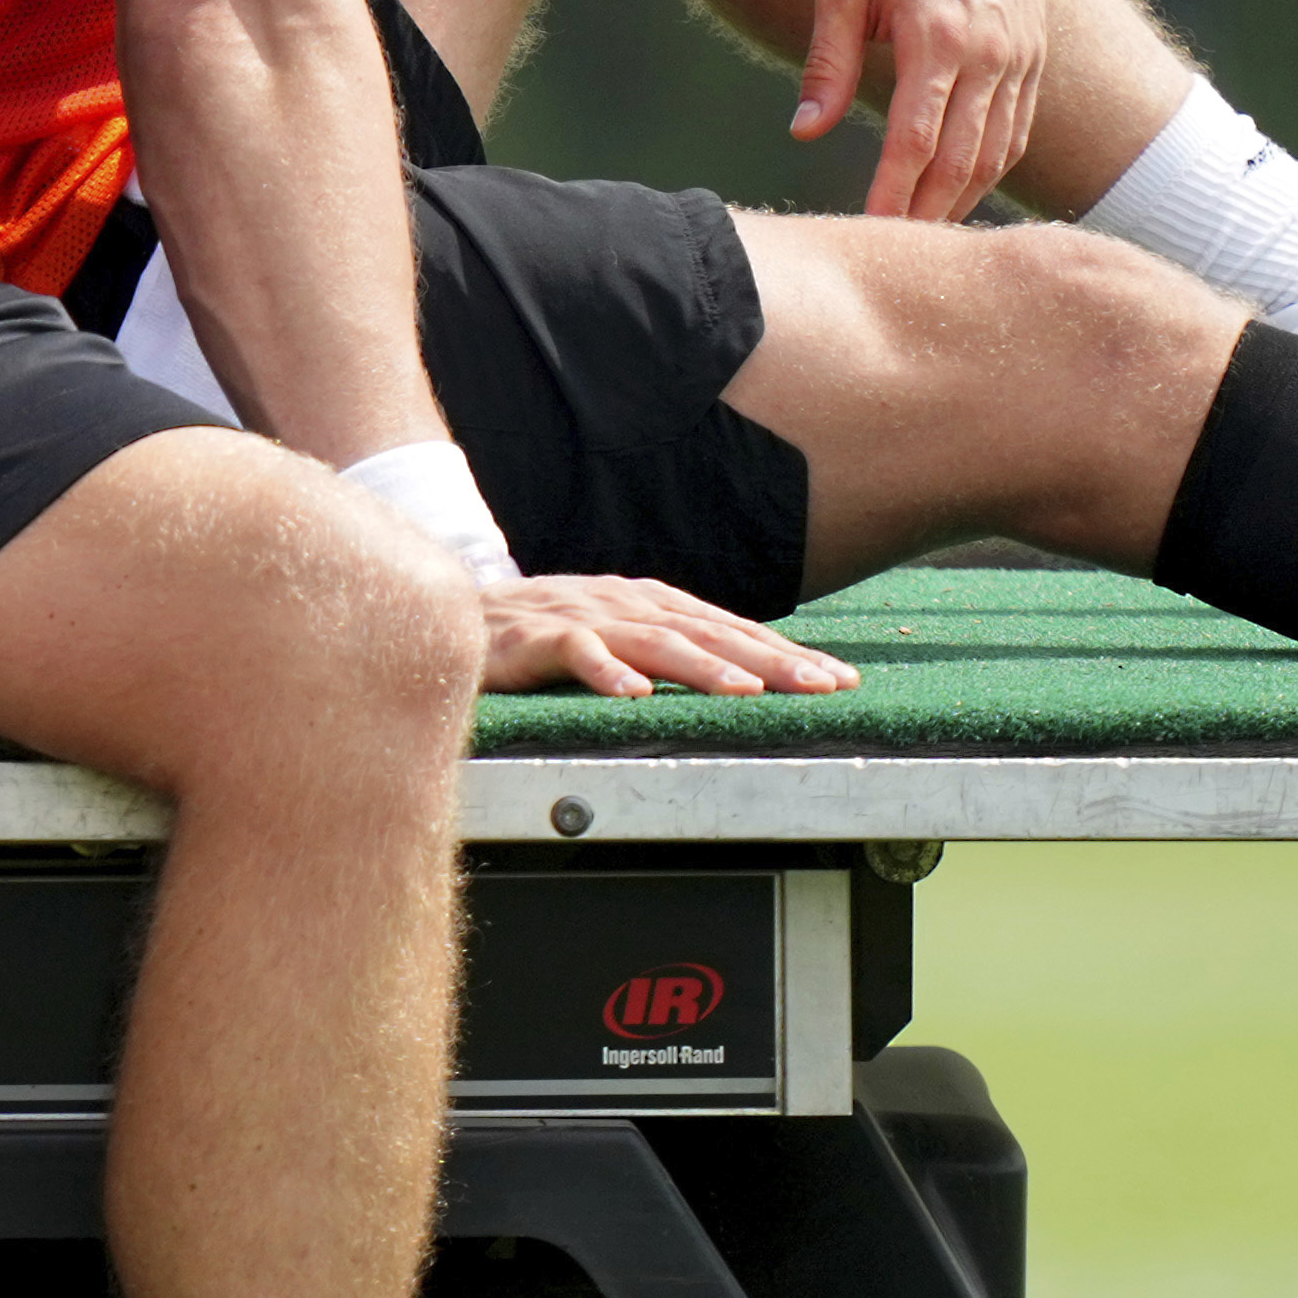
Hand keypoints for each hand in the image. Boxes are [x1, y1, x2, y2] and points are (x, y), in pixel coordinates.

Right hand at [475, 571, 850, 700]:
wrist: (456, 615)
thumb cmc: (541, 636)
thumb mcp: (617, 638)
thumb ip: (670, 652)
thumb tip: (745, 678)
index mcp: (651, 604)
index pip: (732, 629)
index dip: (788, 653)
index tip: (840, 680)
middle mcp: (626, 604)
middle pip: (709, 632)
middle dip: (771, 659)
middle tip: (822, 686)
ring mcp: (582, 617)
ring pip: (654, 641)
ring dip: (704, 666)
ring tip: (749, 691)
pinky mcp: (533, 638)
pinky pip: (574, 652)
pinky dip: (605, 672)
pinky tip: (634, 693)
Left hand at [800, 0, 1046, 218]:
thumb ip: (828, 64)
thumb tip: (805, 133)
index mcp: (938, 37)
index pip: (915, 141)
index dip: (894, 195)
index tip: (871, 231)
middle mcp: (990, 52)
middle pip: (963, 159)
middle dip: (930, 211)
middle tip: (901, 250)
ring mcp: (1021, 52)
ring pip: (999, 148)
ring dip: (966, 196)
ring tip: (930, 228)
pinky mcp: (1035, 48)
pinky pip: (1019, 123)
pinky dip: (996, 162)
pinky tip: (968, 183)